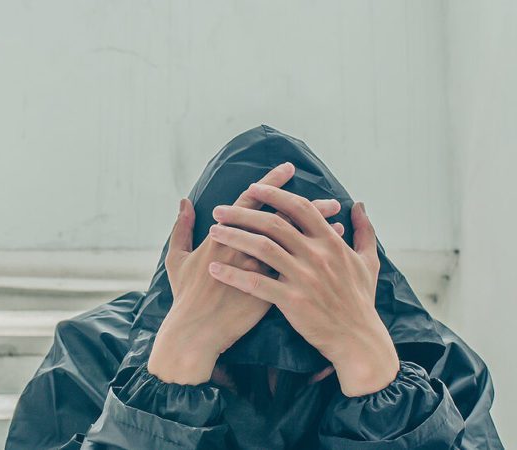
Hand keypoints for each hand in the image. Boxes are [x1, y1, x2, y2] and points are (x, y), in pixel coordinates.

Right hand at [148, 163, 343, 384]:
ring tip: (338, 224)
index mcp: (222, 236)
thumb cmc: (186, 297)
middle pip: (282, 219)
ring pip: (295, 242)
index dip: (270, 183)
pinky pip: (300, 267)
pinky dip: (317, 255)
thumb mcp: (178, 260)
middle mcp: (245, 249)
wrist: (196, 333)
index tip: (289, 169)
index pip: (250, 201)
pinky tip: (332, 250)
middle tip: (330, 201)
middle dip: (308, 207)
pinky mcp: (270, 290)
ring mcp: (260, 270)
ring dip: (318, 230)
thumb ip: (181, 228)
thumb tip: (184, 202)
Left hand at [207, 184, 398, 395]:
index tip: (253, 188)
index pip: (300, 208)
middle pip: (274, 224)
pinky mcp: (292, 301)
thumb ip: (364, 231)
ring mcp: (304, 278)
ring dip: (234, 237)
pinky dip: (233, 274)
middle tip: (219, 210)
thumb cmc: (361, 301)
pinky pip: (256, 283)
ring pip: (262, 249)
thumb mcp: (369, 262)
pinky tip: (214, 269)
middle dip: (243, 213)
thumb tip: (358, 204)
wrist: (358, 340)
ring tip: (214, 232)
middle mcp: (317, 256)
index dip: (275, 195)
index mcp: (332, 243)